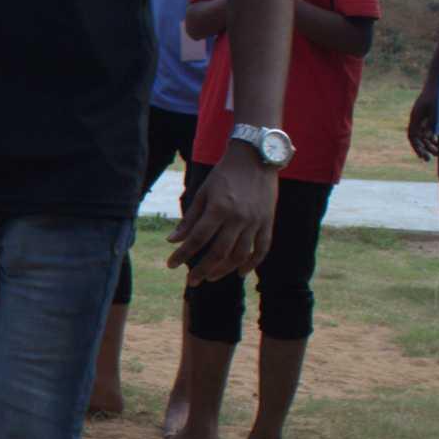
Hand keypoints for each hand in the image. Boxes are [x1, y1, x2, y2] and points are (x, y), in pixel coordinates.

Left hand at [168, 147, 274, 282]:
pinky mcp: (268, 222)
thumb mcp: (203, 193)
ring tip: (210, 277)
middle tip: (191, 281)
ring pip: (240, 254)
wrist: (256, 158)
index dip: (182, 254)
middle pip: (219, 252)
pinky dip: (252, 264)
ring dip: (224, 270)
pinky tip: (240, 272)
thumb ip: (189, 219)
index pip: (198, 238)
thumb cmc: (224, 175)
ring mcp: (255, 221)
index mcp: (219, 208)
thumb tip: (172, 240)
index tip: (170, 265)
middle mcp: (238, 217)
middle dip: (202, 269)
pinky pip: (262, 249)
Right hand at [405, 82, 438, 163]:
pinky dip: (433, 137)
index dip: (416, 147)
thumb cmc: (437, 95)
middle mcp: (417, 119)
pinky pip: (428, 130)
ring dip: (429, 145)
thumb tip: (428, 137)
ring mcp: (422, 118)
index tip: (422, 156)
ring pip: (423, 135)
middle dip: (422, 149)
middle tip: (429, 159)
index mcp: (415, 117)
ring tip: (438, 154)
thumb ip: (431, 123)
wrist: (438, 82)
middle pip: (417, 138)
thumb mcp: (436, 110)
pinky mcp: (428, 116)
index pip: (412, 136)